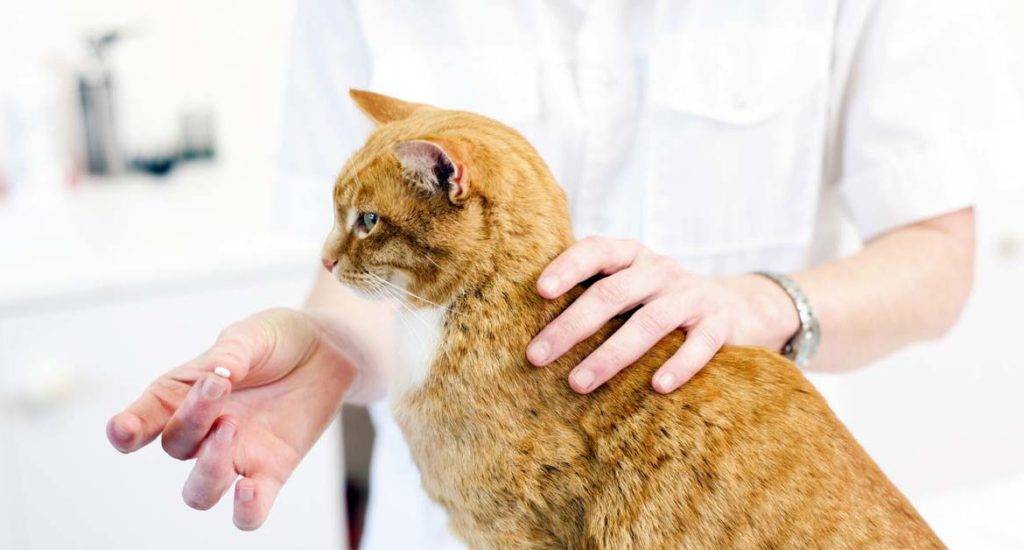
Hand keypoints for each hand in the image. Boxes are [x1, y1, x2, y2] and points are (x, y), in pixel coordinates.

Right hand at [105, 308, 355, 529]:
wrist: (327, 350)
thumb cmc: (278, 339)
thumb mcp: (253, 334)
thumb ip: (232, 352)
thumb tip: (219, 373)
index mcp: (181, 394)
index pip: (142, 420)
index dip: (127, 430)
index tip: (123, 430)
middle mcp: (201, 431)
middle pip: (174, 447)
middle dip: (192, 418)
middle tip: (220, 386)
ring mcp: (234, 455)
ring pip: (199, 492)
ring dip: (209, 468)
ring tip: (233, 427)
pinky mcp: (270, 472)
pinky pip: (248, 514)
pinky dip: (244, 511)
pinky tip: (248, 489)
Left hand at [526, 237, 798, 393]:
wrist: (740, 307)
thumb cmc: (662, 300)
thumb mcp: (632, 284)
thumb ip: (595, 291)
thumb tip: (528, 319)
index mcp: (632, 256)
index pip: (596, 250)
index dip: (568, 267)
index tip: (540, 292)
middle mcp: (660, 270)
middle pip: (612, 294)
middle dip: (571, 326)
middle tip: (536, 356)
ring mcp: (692, 296)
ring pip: (649, 322)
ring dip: (611, 354)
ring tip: (578, 383)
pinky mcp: (720, 325)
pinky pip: (699, 345)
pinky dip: (679, 365)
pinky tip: (656, 388)